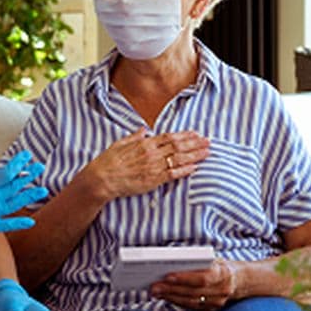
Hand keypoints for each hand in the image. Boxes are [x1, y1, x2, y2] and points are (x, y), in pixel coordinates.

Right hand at [0, 144, 47, 261]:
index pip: (4, 174)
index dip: (17, 164)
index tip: (26, 155)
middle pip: (13, 186)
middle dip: (27, 175)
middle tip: (40, 167)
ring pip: (15, 203)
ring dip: (30, 196)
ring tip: (43, 190)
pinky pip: (7, 224)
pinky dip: (19, 223)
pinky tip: (32, 222)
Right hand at [77, 128, 209, 200]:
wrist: (102, 179)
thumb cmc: (109, 161)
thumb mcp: (120, 143)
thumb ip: (134, 136)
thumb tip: (144, 130)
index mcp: (145, 143)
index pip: (169, 137)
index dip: (185, 135)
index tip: (196, 134)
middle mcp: (152, 154)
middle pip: (178, 147)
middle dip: (195, 144)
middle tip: (208, 141)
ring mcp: (153, 167)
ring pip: (179, 159)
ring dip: (195, 155)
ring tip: (207, 152)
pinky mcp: (153, 180)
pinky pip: (172, 175)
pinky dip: (184, 171)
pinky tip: (195, 167)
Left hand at [150, 259, 237, 310]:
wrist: (238, 280)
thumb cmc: (219, 265)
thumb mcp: (212, 258)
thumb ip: (197, 261)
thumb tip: (171, 261)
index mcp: (223, 273)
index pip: (203, 278)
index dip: (185, 278)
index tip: (167, 276)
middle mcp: (221, 290)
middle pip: (192, 291)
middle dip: (171, 289)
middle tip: (154, 286)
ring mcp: (217, 302)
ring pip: (190, 301)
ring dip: (170, 297)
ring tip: (155, 292)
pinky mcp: (211, 309)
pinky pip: (190, 306)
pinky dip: (176, 301)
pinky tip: (165, 296)